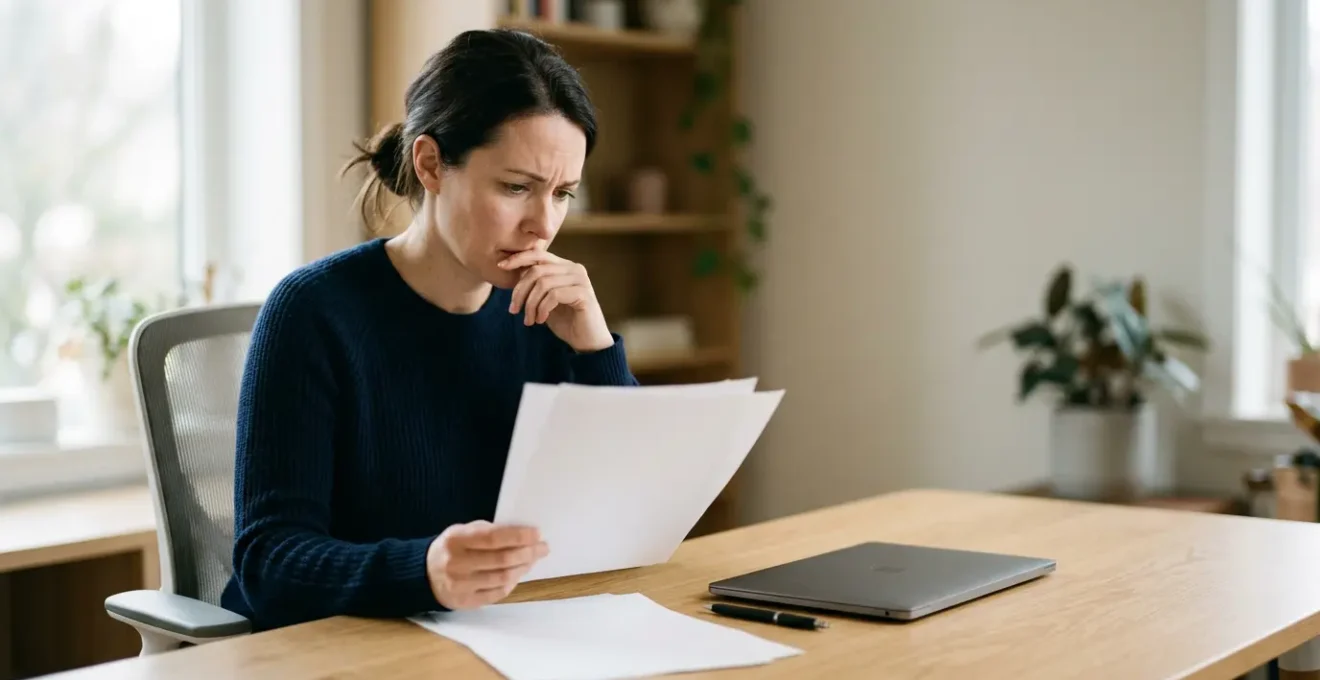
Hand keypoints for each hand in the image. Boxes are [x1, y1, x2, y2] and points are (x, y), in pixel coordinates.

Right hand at [425, 520, 548, 609]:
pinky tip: (518, 574)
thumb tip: (520, 534)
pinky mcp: (465, 602)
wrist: (424, 575)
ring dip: (523, 568)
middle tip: (542, 547)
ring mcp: (461, 585)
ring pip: (502, 578)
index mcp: (456, 540)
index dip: (518, 536)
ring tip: (533, 559)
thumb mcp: (461, 531)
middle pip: (501, 560)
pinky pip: (497, 593)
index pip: (493, 538)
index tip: (537, 533)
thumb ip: (487, 531)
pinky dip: (512, 583)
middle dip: (527, 552)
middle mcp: (457, 564)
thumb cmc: (451, 549)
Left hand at [499, 250, 613, 351]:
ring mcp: (580, 280)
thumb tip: (513, 270)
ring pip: (543, 283)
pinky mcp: (583, 294)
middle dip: (520, 291)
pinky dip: (542, 309)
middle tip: (514, 310)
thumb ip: (534, 284)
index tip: (501, 266)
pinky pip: (553, 295)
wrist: (587, 341)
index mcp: (565, 266)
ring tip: (529, 320)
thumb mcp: (544, 300)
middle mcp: (574, 268)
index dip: (518, 258)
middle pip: (537, 270)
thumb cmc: (565, 321)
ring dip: (530, 304)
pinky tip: (541, 321)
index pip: (538, 254)